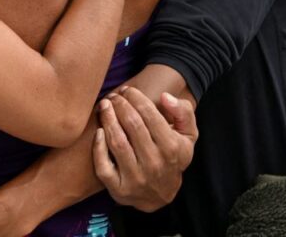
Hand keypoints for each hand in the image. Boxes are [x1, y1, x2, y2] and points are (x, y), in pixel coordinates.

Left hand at [93, 88, 197, 211]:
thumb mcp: (188, 135)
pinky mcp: (119, 189)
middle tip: (114, 96)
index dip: (136, 98)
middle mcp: (155, 164)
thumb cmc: (172, 156)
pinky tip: (99, 131)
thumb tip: (165, 96)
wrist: (161, 195)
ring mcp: (136, 178)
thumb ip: (183, 112)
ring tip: (104, 106)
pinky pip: (103, 166)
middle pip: (132, 125)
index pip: (150, 115)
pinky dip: (98, 147)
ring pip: (117, 142)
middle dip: (120, 105)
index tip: (127, 90)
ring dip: (108, 119)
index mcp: (172, 148)